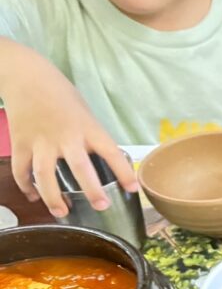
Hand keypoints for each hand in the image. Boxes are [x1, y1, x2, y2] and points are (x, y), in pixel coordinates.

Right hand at [5, 62, 136, 216]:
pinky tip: (34, 196)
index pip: (111, 152)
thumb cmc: (61, 95)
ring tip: (62, 212)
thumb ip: (92, 138)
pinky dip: (26, 186)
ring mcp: (40, 141)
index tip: (134, 189)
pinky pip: (22, 170)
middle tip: (102, 206)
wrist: (25, 76)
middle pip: (79, 167)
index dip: (124, 172)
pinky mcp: (20, 143)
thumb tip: (106, 164)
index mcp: (87, 128)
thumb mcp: (85, 113)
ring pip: (45, 175)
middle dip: (92, 189)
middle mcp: (65, 136)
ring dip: (53, 197)